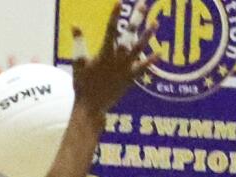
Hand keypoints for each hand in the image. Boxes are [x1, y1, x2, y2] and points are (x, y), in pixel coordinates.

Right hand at [70, 1, 156, 119]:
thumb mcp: (78, 62)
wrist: (92, 107)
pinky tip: (160, 52)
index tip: (120, 1)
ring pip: (138, 48)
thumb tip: (75, 25)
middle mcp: (118, 59)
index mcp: (104, 53)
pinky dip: (151, 61)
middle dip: (137, 17)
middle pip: (129, 34)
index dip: (115, 15)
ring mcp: (125, 69)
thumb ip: (79, 42)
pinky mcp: (130, 79)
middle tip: (144, 3)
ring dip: (148, 35)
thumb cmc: (82, 84)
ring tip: (156, 22)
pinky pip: (143, 68)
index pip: (111, 29)